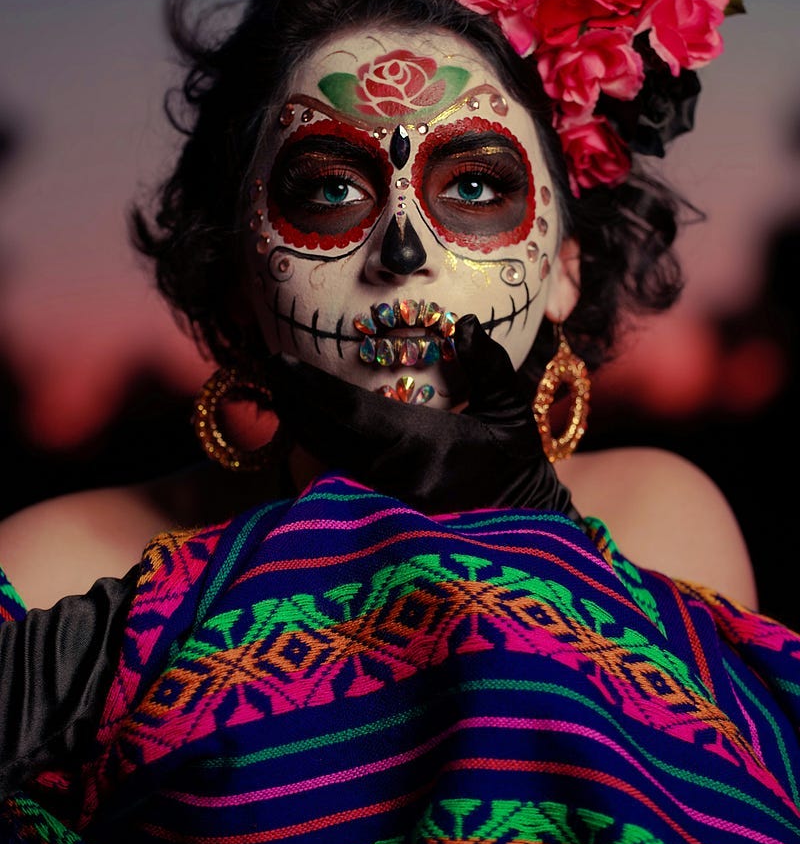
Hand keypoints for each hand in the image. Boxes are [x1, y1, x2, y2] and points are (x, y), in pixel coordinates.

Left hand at [266, 315, 579, 518]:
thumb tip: (467, 324)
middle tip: (266, 365)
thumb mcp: (512, 410)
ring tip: (276, 387)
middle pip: (326, 435)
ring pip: (326, 457)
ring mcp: (386, 501)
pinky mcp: (382, 514)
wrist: (523, 520)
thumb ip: (489, 365)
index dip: (313, 388)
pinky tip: (301, 420)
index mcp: (426, 447)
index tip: (281, 361)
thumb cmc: (515, 460)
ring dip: (298, 421)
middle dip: (292, 399)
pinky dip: (315, 444)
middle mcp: (397, 477)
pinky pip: (337, 474)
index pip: (354, 414)